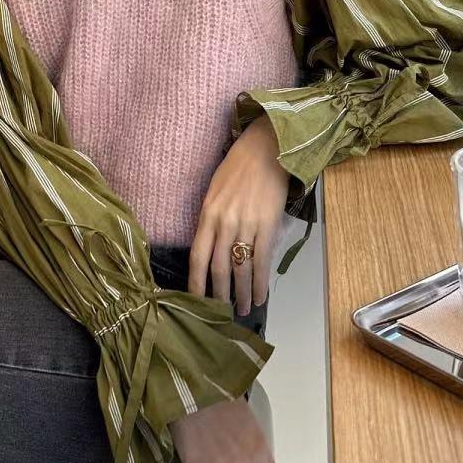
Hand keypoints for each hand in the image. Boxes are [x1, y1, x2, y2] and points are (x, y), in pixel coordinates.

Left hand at [188, 117, 288, 315]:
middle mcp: (224, 222)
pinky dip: (260, 282)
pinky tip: (259, 296)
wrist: (267, 148)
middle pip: (219, 268)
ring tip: (242, 309)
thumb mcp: (214, 191)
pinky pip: (262, 260)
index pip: (197, 256)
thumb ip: (211, 219)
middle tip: (221, 313)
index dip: (195, 282)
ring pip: (242, 268)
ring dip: (241, 293)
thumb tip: (213, 248)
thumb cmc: (238, 167)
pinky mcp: (268, 225)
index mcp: (207, 213)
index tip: (195, 300)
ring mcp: (247, 225)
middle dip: (219, 295)